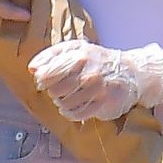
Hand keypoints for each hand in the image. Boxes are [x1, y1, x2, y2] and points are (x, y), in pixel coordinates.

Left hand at [29, 41, 162, 121]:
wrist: (130, 71)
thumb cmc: (97, 59)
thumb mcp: (75, 48)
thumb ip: (51, 55)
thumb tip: (32, 68)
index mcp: (78, 56)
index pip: (47, 74)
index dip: (42, 80)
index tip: (44, 81)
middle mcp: (88, 73)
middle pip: (54, 91)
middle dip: (53, 92)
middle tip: (59, 89)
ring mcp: (96, 90)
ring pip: (64, 104)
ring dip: (61, 103)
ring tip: (66, 97)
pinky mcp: (103, 104)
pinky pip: (77, 114)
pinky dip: (69, 113)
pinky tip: (70, 108)